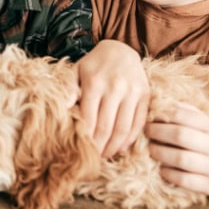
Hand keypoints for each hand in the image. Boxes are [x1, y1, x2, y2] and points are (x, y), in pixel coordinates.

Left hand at [75, 40, 148, 157]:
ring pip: (123, 128)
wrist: (120, 49)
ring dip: (114, 147)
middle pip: (106, 127)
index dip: (85, 138)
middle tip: (93, 159)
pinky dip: (131, 139)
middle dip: (99, 146)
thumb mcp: (76, 71)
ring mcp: (132, 92)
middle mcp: (115, 87)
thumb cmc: (93, 65)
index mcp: (95, 82)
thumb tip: (63, 108)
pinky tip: (122, 147)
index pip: (89, 118)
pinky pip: (139, 123)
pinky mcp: (145, 95)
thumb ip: (68, 89)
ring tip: (106, 156)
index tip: (81, 151)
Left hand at [146, 102, 208, 195]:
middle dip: (158, 132)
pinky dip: (169, 174)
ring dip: (160, 153)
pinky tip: (161, 169)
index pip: (186, 116)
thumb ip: (188, 113)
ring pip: (182, 159)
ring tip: (151, 149)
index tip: (151, 117)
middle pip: (182, 136)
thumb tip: (161, 103)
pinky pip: (185, 181)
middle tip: (146, 132)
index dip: (165, 115)